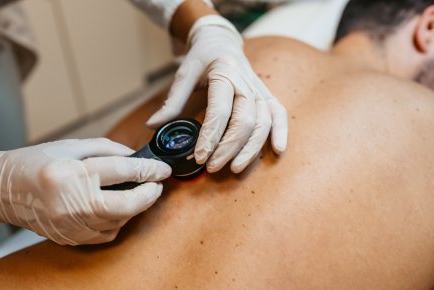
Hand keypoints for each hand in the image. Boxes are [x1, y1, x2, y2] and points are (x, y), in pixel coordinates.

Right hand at [0, 138, 170, 244]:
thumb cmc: (33, 162)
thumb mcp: (70, 146)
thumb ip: (107, 150)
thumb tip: (136, 158)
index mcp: (71, 173)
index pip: (122, 172)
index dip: (149, 170)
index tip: (162, 169)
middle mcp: (70, 202)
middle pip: (126, 205)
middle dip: (149, 195)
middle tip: (157, 184)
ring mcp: (69, 225)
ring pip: (118, 221)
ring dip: (135, 208)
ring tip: (139, 192)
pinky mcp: (69, 238)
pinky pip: (105, 233)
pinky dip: (118, 220)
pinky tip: (118, 207)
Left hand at [147, 15, 287, 173]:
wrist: (221, 41)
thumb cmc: (202, 58)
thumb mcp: (184, 74)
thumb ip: (172, 101)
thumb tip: (152, 125)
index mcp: (224, 73)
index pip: (220, 111)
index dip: (210, 137)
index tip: (199, 157)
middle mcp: (246, 82)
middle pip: (244, 120)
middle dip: (228, 147)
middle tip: (212, 166)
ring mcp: (259, 89)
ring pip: (263, 122)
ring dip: (251, 148)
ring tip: (234, 168)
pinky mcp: (266, 96)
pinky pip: (279, 114)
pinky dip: (281, 132)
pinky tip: (278, 150)